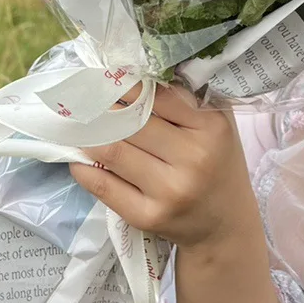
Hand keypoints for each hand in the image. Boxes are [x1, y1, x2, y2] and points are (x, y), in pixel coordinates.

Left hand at [70, 83, 259, 250]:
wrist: (225, 225)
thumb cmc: (218, 164)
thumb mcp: (216, 126)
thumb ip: (186, 101)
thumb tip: (136, 77)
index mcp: (211, 128)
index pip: (159, 97)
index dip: (128, 86)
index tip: (107, 77)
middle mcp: (192, 158)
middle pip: (131, 124)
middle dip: (102, 109)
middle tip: (84, 98)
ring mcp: (169, 191)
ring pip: (113, 152)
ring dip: (88, 136)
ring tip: (78, 124)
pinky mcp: (147, 216)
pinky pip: (104, 187)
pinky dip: (84, 169)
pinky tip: (79, 158)